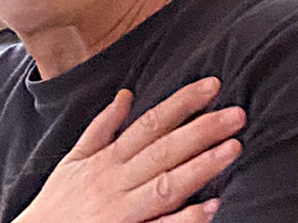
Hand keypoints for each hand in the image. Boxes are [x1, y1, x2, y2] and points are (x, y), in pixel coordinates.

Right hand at [14, 77, 243, 222]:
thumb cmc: (60, 198)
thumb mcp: (74, 156)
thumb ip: (102, 127)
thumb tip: (126, 95)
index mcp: (106, 159)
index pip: (149, 124)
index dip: (181, 104)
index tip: (211, 87)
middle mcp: (118, 181)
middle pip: (164, 150)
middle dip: (202, 130)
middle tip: (236, 114)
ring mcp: (126, 210)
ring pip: (167, 184)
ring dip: (201, 166)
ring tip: (233, 148)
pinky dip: (185, 218)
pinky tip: (212, 207)